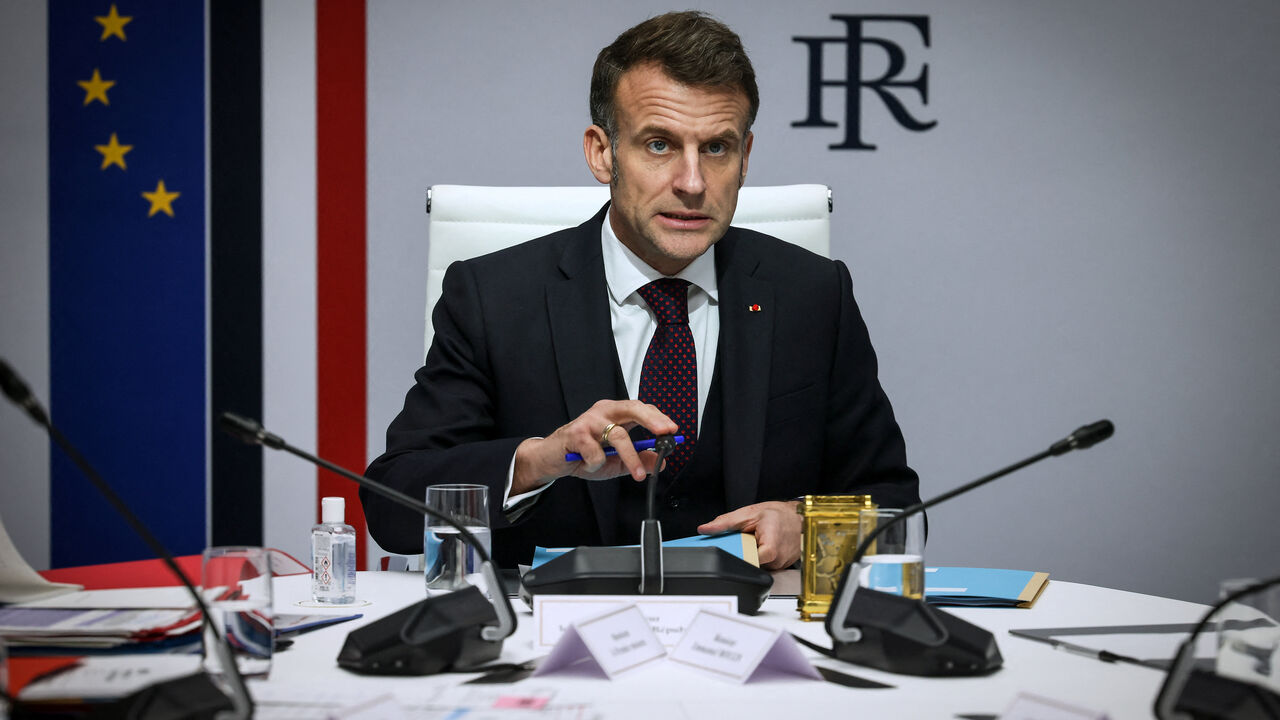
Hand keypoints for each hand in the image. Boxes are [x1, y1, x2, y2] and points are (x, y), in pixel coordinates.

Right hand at [513, 399, 678, 493]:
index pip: (641, 409)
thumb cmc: (583, 454)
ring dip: (630, 458)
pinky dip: (596, 464)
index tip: (672, 430)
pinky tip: (588, 464)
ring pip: (618, 435)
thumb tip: (660, 462)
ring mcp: (589, 421)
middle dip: (651, 419)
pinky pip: (596, 452)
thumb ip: (638, 460)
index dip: (658, 418)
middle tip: (664, 432)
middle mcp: (603, 412)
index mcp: (615, 414)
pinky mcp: (575, 434)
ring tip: (636, 474)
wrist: (552, 459)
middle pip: (632, 408)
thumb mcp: (616, 461)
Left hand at [697, 501, 801, 569]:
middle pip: (750, 564)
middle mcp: (776, 560)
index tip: (729, 549)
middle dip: (744, 553)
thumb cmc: (780, 514)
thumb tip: (705, 529)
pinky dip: (762, 555)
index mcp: (769, 549)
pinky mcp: (783, 566)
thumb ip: (725, 523)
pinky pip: (766, 564)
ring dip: (754, 554)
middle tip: (747, 539)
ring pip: (758, 565)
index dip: (734, 555)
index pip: (744, 562)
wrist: (800, 516)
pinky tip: (765, 544)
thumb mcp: (749, 513)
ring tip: (758, 540)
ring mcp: (781, 565)